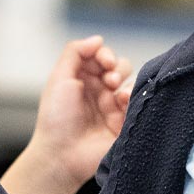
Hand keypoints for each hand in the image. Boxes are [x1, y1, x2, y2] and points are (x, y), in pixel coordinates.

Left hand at [0, 36, 133, 193]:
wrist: (61, 154)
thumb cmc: (55, 118)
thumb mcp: (59, 78)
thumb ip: (75, 53)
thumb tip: (97, 39)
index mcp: (82, 79)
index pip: (101, 56)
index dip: (105, 54)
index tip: (103, 61)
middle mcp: (99, 91)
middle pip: (119, 67)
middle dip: (117, 67)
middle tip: (108, 79)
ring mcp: (112, 106)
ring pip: (131, 82)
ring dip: (125, 80)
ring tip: (115, 91)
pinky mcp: (123, 121)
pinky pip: (138, 102)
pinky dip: (133, 96)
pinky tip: (123, 100)